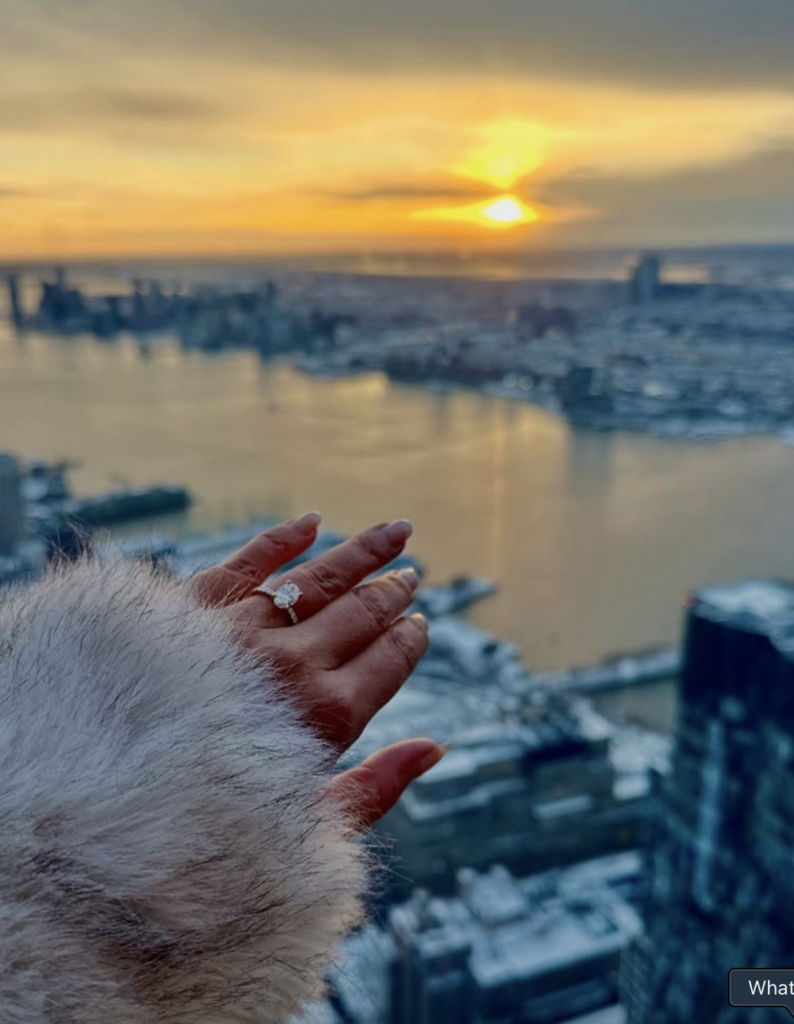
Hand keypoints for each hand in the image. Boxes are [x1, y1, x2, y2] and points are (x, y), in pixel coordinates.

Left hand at [190, 512, 445, 827]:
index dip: (408, 640)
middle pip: (360, 614)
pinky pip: (249, 561)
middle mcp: (290, 665)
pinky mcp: (195, 606)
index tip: (419, 622)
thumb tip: (435, 747)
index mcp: (325, 716)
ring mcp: (244, 631)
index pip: (386, 662)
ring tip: (395, 531)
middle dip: (391, 592)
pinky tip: (312, 522)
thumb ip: (376, 786)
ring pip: (319, 578)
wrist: (108, 803)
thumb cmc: (211, 825)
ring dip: (361, 553)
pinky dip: (283, 538)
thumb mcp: (308, 824)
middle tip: (410, 575)